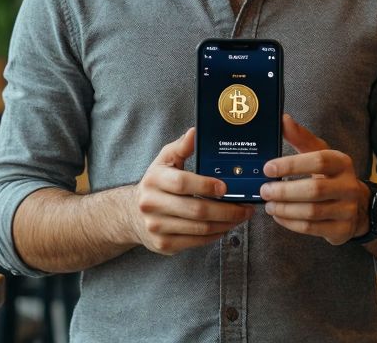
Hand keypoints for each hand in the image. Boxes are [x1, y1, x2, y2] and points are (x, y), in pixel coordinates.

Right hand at [130, 128, 250, 254]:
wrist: (131, 214)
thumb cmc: (156, 183)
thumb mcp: (164, 161)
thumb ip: (181, 147)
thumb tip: (195, 132)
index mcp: (154, 180)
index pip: (182, 183)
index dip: (206, 186)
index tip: (226, 188)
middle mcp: (152, 204)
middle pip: (196, 210)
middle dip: (227, 210)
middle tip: (245, 207)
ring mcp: (157, 226)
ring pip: (200, 229)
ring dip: (226, 224)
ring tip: (240, 216)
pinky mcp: (164, 244)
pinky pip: (196, 242)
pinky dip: (215, 235)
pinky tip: (225, 227)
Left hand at [259, 114, 368, 244]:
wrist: (357, 207)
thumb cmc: (331, 177)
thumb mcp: (320, 154)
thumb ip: (301, 138)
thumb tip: (283, 119)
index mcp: (342, 163)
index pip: (318, 161)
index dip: (291, 164)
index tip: (268, 168)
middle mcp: (349, 186)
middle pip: (314, 189)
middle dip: (284, 191)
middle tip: (264, 190)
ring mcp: (348, 209)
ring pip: (312, 212)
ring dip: (285, 209)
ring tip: (269, 205)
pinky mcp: (342, 229)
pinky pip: (312, 228)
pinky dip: (291, 223)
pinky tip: (279, 216)